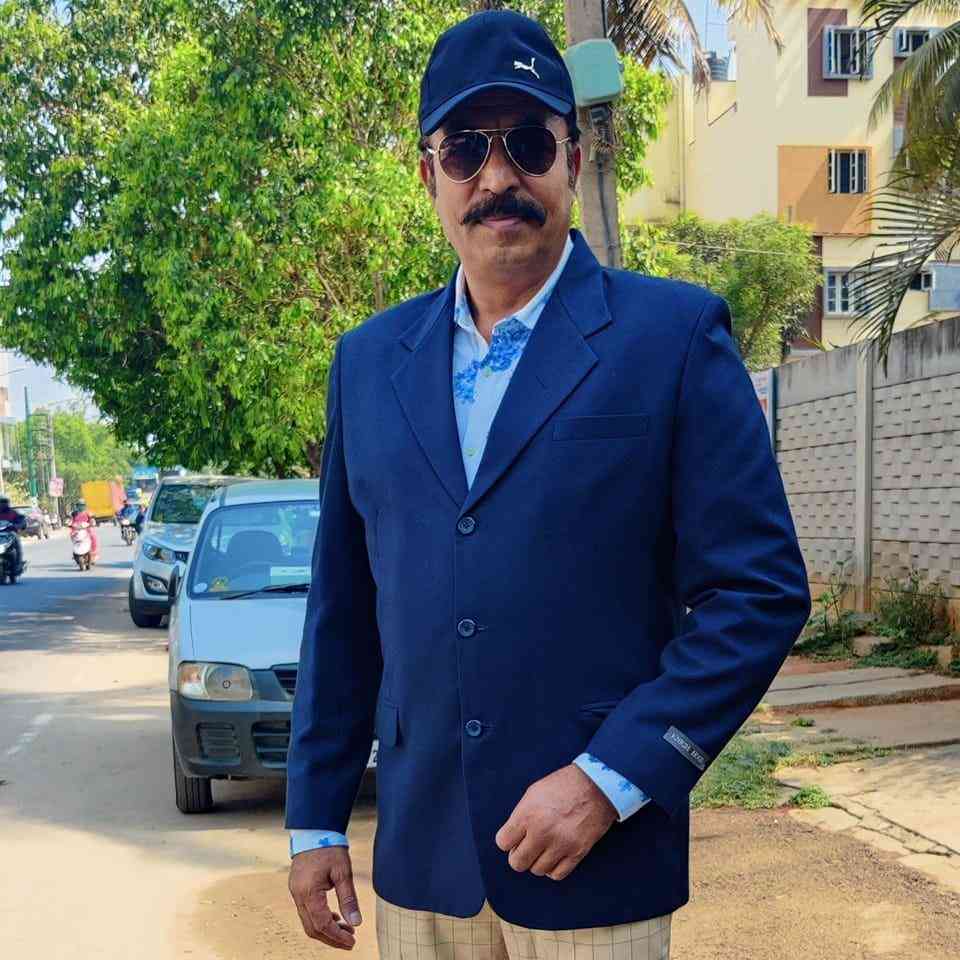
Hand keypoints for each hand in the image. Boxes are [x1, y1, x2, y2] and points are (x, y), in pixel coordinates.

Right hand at [289, 847, 361, 949]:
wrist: (313, 830)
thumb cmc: (329, 847)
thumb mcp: (343, 871)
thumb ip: (348, 898)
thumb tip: (356, 922)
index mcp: (309, 892)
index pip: (322, 924)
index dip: (337, 936)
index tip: (352, 941)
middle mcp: (299, 896)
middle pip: (313, 928)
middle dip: (331, 938)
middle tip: (350, 941)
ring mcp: (296, 893)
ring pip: (308, 922)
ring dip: (326, 930)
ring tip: (346, 930)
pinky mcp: (297, 889)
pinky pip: (306, 912)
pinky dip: (320, 919)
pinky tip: (334, 917)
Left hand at [495, 763, 617, 881]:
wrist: (597, 785)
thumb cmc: (564, 785)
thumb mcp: (534, 793)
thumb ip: (521, 816)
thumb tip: (513, 837)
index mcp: (527, 814)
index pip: (503, 842)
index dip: (508, 840)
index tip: (513, 838)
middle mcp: (541, 832)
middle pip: (517, 863)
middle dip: (519, 856)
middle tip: (526, 847)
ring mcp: (560, 844)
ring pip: (537, 870)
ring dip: (537, 861)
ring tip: (543, 848)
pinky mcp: (577, 853)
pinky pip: (557, 874)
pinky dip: (553, 868)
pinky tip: (555, 856)